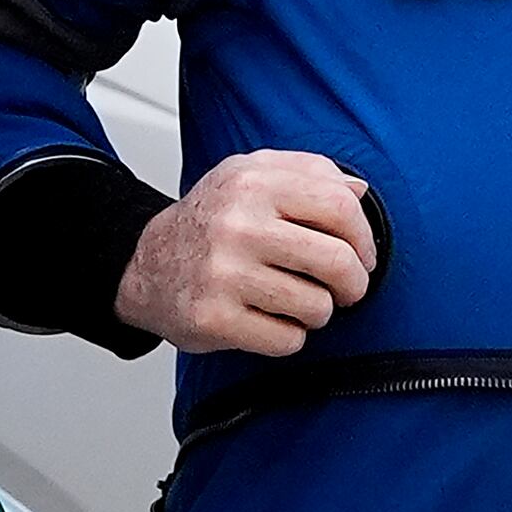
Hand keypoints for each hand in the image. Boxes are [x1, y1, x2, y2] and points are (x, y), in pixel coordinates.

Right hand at [113, 149, 374, 355]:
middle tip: (345, 289)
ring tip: (296, 300)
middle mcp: (237, 225)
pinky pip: (287, 340)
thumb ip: (309, 171)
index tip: (363, 255)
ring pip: (317, 306)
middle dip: (354, 283)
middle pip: (337, 262)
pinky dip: (289, 336)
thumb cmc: (211, 220)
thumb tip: (359, 191)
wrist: (146, 263)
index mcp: (253, 183)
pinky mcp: (214, 318)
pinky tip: (270, 319)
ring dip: (317, 311)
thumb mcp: (251, 174)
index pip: (340, 207)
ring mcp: (224, 274)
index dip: (364, 238)